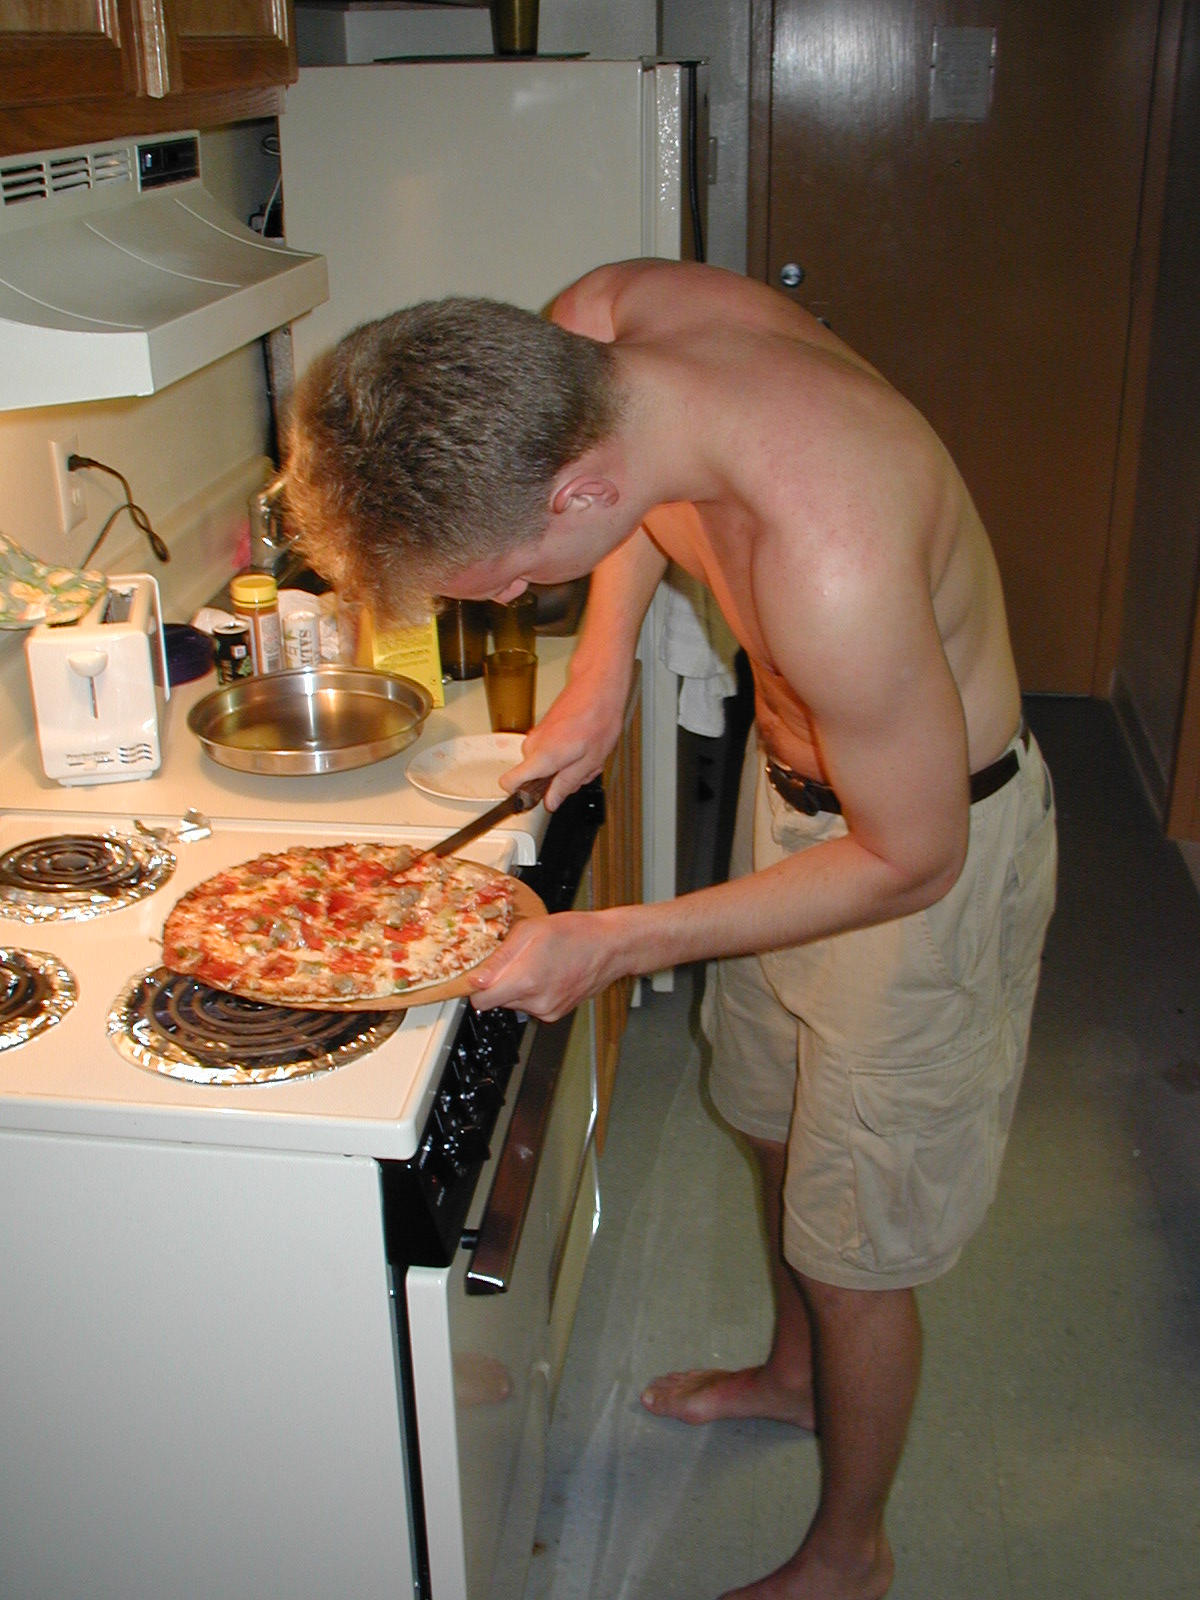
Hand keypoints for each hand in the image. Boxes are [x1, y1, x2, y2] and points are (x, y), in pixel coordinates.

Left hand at [467, 909, 622, 1020]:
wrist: (611, 946)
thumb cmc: (575, 933)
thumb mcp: (530, 931)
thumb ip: (500, 958)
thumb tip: (477, 979)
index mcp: (526, 980)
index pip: (481, 1001)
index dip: (476, 986)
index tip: (481, 973)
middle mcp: (536, 1002)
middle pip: (497, 1001)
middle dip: (501, 981)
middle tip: (518, 958)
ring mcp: (548, 1011)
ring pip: (514, 1002)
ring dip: (517, 986)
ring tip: (537, 963)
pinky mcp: (556, 1014)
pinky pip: (531, 1005)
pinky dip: (532, 991)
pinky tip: (548, 973)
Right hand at [499, 662, 629, 809]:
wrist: (599, 686)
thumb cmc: (598, 717)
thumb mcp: (590, 761)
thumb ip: (566, 784)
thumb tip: (551, 801)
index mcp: (542, 756)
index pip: (508, 782)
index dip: (519, 795)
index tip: (532, 799)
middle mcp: (534, 745)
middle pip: (534, 777)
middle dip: (557, 780)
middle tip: (581, 770)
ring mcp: (537, 735)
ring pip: (545, 764)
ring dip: (566, 766)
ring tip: (586, 755)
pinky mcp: (544, 728)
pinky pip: (550, 751)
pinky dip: (567, 753)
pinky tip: (584, 744)